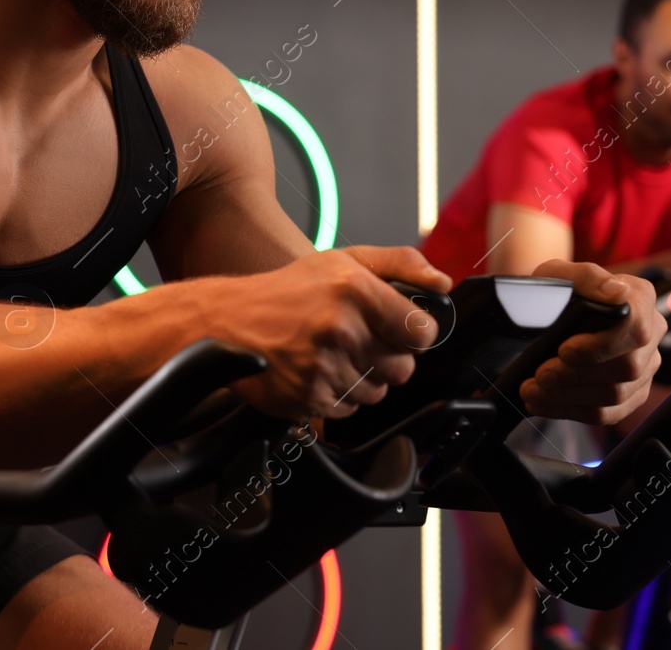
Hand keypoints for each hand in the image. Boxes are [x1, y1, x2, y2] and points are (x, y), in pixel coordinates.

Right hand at [217, 246, 448, 421]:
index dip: (414, 333)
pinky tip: (317, 370)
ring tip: (332, 353)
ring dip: (362, 377)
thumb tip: (442, 283)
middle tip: (357, 338)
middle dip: (387, 356)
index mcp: (355, 289)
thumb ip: (400, 264)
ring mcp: (323, 366)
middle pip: (403, 367)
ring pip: (378, 392)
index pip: (422, 332)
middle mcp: (340, 328)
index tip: (399, 329)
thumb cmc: (289, 291)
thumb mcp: (344, 260)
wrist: (228, 320)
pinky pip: (349, 408)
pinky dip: (338, 395)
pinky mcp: (309, 397)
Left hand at [519, 260, 665, 424]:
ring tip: (533, 391)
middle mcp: (651, 333)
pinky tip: (544, 403)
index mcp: (641, 298)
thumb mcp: (561, 274)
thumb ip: (588, 278)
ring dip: (568, 397)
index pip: (634, 329)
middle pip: (626, 368)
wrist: (549, 309)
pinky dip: (571, 411)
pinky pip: (608, 413)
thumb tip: (617, 292)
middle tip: (540, 375)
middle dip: (576, 376)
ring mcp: (645, 367)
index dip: (599, 346)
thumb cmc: (558, 289)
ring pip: (616, 395)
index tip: (563, 350)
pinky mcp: (631, 393)